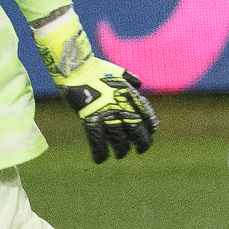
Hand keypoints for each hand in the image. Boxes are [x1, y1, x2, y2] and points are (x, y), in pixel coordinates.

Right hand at [35, 13, 158, 162]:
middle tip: (141, 150)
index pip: (147, 115)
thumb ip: (129, 79)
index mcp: (130, 95)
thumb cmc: (95, 68)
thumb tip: (138, 83)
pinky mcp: (90, 118)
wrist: (77, 68)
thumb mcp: (117, 72)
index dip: (150, 126)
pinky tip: (100, 160)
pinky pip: (97, 140)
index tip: (150, 133)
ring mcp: (106, 113)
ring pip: (119, 139)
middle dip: (141, 143)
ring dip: (121, 150)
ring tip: (120, 155)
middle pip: (136, 130)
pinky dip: (99, 152)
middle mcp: (122, 106)